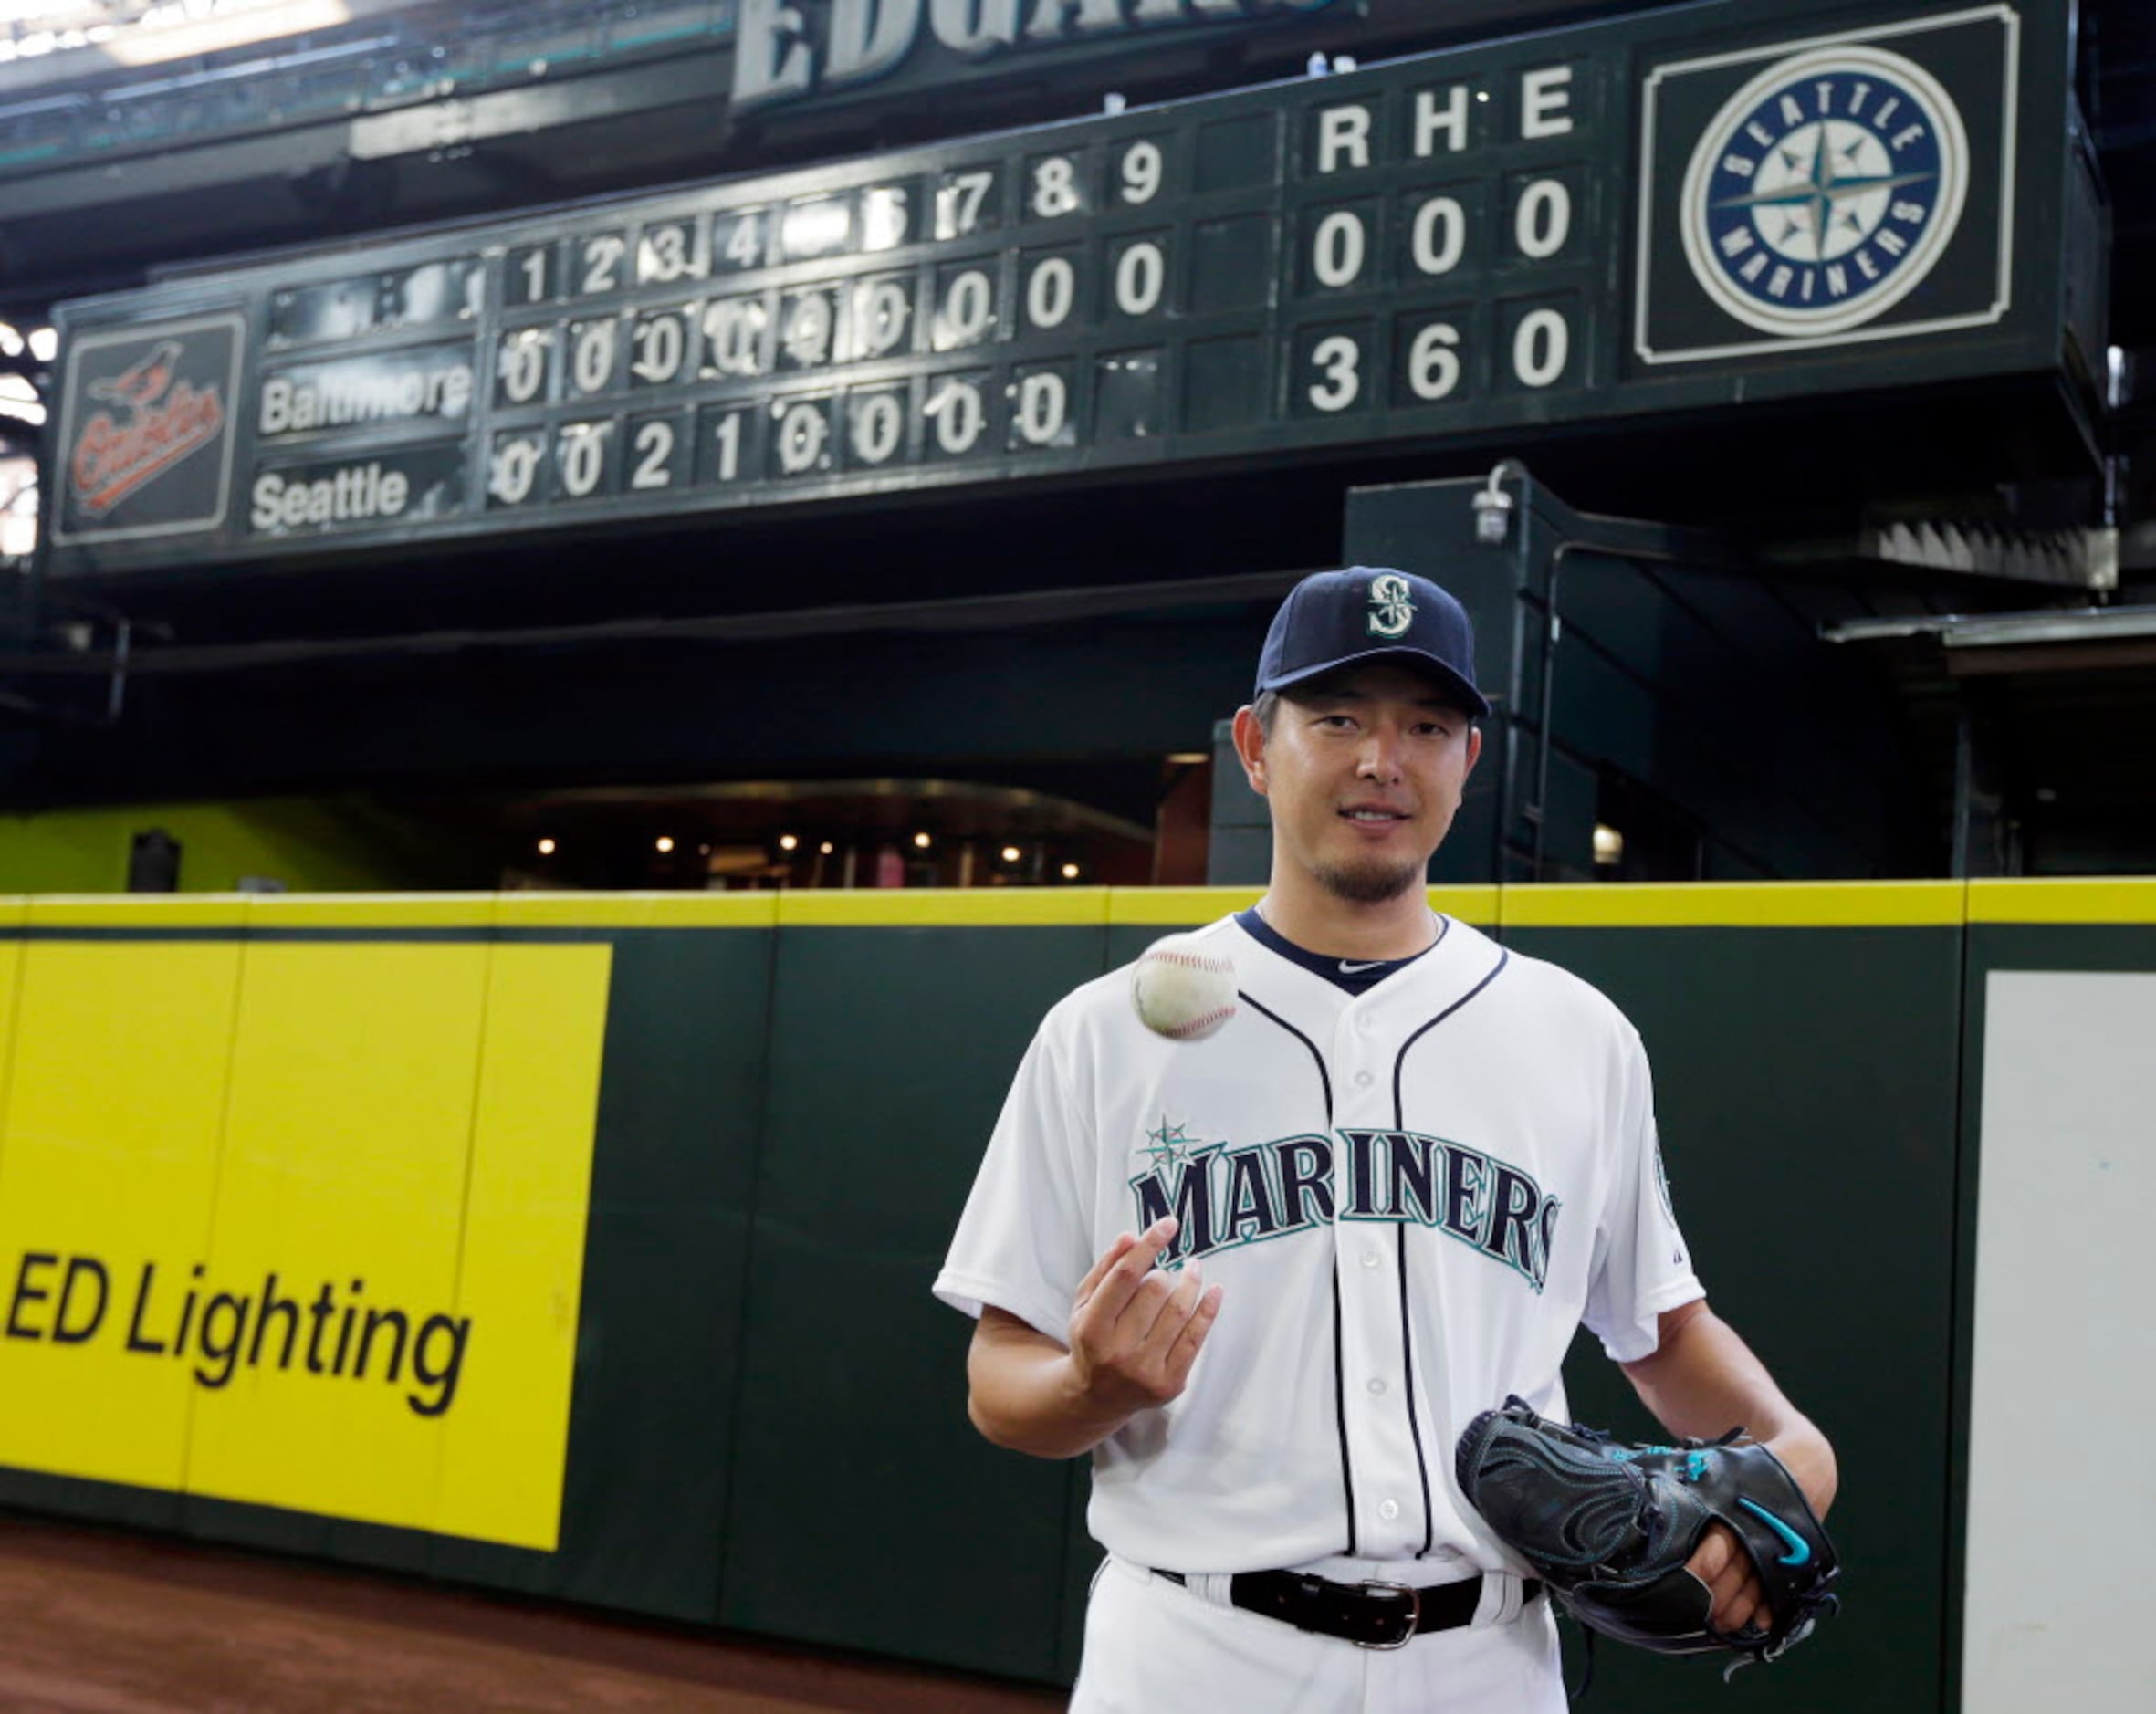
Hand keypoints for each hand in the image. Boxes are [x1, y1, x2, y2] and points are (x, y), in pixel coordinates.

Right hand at [1065, 1217, 1223, 1419]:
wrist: (1095, 1398)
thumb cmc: (1091, 1339)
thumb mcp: (1085, 1303)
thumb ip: (1106, 1268)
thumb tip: (1131, 1237)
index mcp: (1091, 1328)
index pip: (1126, 1276)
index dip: (1149, 1245)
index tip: (1169, 1224)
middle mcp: (1117, 1352)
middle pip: (1154, 1291)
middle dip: (1163, 1273)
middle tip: (1163, 1273)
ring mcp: (1144, 1371)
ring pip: (1178, 1312)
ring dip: (1190, 1283)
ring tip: (1192, 1269)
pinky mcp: (1169, 1384)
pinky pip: (1196, 1339)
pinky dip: (1209, 1310)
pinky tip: (1214, 1290)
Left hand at [1683, 1428, 1835, 1637]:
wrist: (1800, 1465)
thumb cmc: (1740, 1466)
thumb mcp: (1711, 1466)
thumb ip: (1680, 1479)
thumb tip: (1631, 1477)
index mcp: (1732, 1509)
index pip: (1716, 1546)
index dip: (1701, 1570)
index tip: (1686, 1584)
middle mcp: (1756, 1531)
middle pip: (1735, 1574)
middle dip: (1716, 1598)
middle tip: (1698, 1616)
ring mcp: (1778, 1546)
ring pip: (1756, 1585)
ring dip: (1739, 1607)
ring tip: (1722, 1625)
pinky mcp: (1793, 1557)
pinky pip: (1781, 1587)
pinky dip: (1770, 1605)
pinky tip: (1759, 1623)